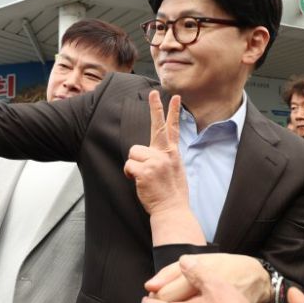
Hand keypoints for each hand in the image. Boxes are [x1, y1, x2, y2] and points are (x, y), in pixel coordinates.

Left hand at [124, 91, 187, 216]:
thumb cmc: (172, 194)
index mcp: (172, 154)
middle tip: (154, 92)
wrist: (172, 210)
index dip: (173, 112)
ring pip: (133, 152)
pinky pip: (128, 165)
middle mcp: (165, 154)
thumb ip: (165, 158)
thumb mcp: (175, 171)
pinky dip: (129, 174)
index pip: (173, 129)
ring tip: (144, 177)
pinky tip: (139, 182)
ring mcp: (155, 161)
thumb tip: (152, 155)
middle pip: (156, 126)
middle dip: (156, 107)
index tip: (175, 97)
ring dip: (133, 165)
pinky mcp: (144, 170)